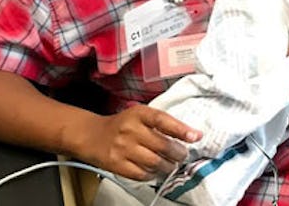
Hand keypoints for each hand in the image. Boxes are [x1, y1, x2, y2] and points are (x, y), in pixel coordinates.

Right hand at [71, 105, 200, 180]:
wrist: (92, 135)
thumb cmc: (121, 125)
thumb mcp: (140, 115)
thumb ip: (161, 122)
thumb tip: (189, 134)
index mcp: (139, 114)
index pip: (163, 120)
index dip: (181, 129)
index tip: (195, 136)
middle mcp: (130, 130)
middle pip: (162, 145)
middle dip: (178, 153)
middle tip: (182, 154)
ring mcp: (122, 148)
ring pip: (154, 162)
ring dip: (168, 166)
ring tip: (170, 164)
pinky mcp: (116, 164)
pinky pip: (141, 174)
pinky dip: (152, 174)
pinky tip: (155, 171)